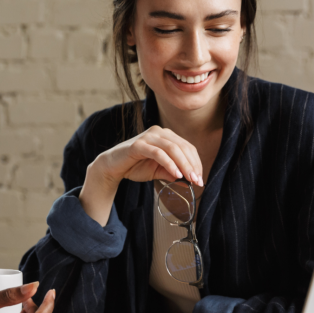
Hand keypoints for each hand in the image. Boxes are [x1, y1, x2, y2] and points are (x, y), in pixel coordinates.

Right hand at [80, 126, 202, 224]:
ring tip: (190, 178)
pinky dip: (169, 163)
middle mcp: (158, 132)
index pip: (187, 147)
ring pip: (173, 148)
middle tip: (198, 181)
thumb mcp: (158, 171)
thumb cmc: (134, 166)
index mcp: (166, 136)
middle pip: (183, 147)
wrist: (112, 166)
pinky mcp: (139, 144)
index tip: (200, 178)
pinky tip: (176, 174)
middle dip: (192, 165)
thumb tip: (189, 181)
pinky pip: (158, 153)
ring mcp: (148, 136)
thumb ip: (172, 173)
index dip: (196, 163)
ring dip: (184, 164)